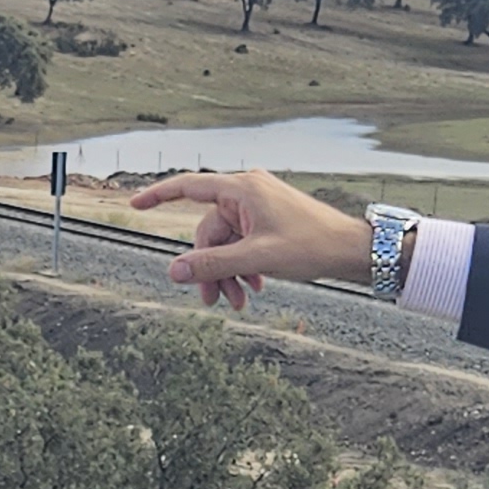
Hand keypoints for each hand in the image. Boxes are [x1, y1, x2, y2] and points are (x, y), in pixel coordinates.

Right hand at [127, 167, 373, 309]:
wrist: (353, 250)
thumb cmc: (312, 245)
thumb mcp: (256, 258)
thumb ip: (212, 265)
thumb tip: (173, 271)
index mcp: (242, 190)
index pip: (189, 186)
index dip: (159, 195)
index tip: (135, 204)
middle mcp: (248, 192)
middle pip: (209, 231)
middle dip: (209, 267)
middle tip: (214, 302)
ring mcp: (259, 207)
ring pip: (226, 242)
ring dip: (228, 272)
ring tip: (238, 302)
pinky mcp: (269, 220)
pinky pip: (243, 243)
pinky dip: (243, 266)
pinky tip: (253, 289)